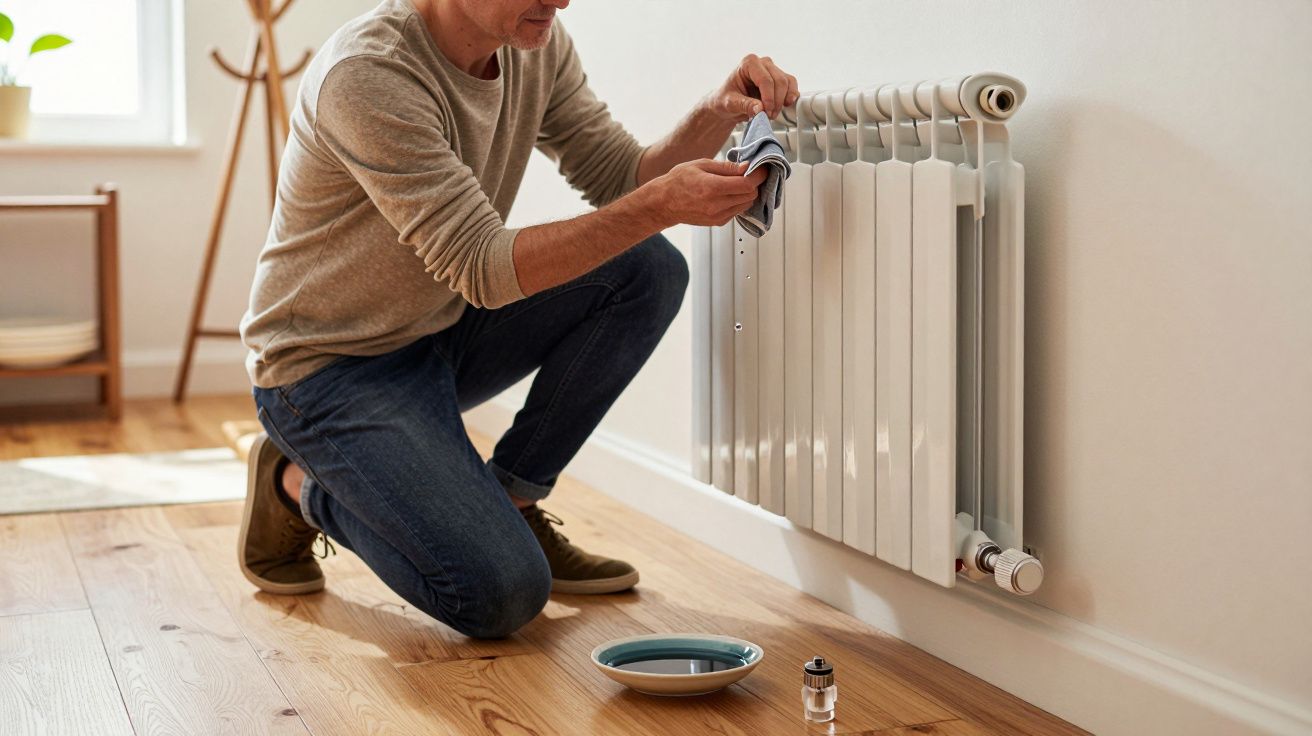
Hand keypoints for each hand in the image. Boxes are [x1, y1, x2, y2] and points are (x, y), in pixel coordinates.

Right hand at [643, 159, 767, 226]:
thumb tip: (747, 167)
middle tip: (748, 173)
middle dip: (754, 183)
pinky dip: (739, 201)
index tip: (761, 168)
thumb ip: (727, 167)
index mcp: (712, 187)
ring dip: (747, 193)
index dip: (759, 175)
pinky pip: (738, 210)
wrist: (663, 203)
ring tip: (737, 183)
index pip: (748, 184)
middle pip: (751, 195)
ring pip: (747, 204)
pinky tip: (729, 193)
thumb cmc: (678, 181)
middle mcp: (716, 205)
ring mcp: (718, 216)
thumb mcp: (701, 165)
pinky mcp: (718, 222)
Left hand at [705, 54, 799, 121]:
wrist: (729, 104)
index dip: (769, 98)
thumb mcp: (731, 103)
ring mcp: (773, 69)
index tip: (766, 112)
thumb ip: (745, 105)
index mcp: (748, 63)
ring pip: (788, 83)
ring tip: (772, 113)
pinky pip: (791, 85)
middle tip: (768, 116)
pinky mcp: (780, 78)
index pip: (765, 80)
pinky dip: (791, 96)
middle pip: (779, 81)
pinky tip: (784, 105)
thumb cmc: (726, 99)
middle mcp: (763, 63)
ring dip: (783, 101)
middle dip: (776, 102)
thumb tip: (760, 109)